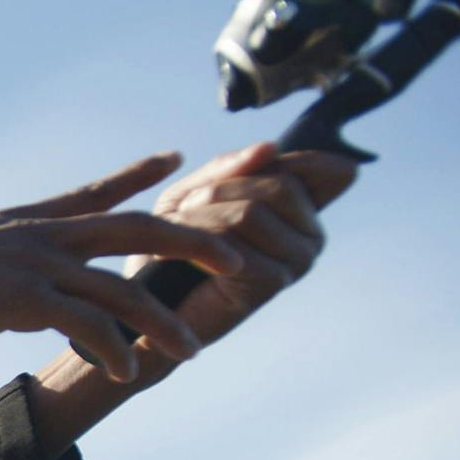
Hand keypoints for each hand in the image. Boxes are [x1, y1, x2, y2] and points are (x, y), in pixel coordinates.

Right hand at [0, 152, 243, 381]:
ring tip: (192, 349)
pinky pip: (84, 323)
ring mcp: (34, 264)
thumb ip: (6, 258)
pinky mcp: (20, 299)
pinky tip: (125, 371)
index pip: (97, 192)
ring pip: (122, 286)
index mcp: (29, 220)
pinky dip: (112, 347)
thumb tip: (19, 282)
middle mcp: (42, 234)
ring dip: (162, 321)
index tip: (178, 159)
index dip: (141, 174)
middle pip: (138, 228)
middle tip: (240, 260)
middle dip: (196, 241)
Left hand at [131, 141, 358, 350]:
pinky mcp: (273, 282)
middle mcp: (312, 237)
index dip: (269, 164)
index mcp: (305, 213)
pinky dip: (197, 239)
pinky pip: (237, 239)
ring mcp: (298, 261)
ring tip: (175, 232)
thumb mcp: (193, 194)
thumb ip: (229, 169)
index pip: (312, 167)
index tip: (226, 180)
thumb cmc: (171, 250)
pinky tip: (176, 255)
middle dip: (219, 191)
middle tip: (184, 210)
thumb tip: (270, 146)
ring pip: (253, 211)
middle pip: (279, 184)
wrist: (147, 312)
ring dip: (201, 216)